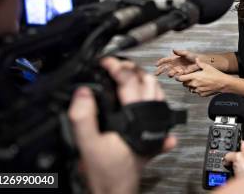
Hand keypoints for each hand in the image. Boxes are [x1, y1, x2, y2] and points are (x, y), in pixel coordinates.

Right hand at [69, 57, 176, 193]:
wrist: (116, 190)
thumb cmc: (105, 170)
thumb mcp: (86, 143)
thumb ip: (83, 117)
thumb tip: (83, 92)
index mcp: (135, 116)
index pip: (128, 81)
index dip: (116, 66)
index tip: (105, 62)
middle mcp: (150, 117)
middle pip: (147, 81)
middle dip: (131, 68)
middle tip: (114, 65)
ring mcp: (157, 124)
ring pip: (157, 91)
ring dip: (143, 79)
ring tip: (126, 74)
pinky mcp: (157, 131)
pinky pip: (160, 106)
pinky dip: (152, 95)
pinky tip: (144, 94)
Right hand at [155, 49, 200, 77]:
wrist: (200, 63)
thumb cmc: (193, 56)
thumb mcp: (186, 53)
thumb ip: (180, 52)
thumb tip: (173, 50)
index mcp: (174, 59)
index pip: (165, 61)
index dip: (160, 62)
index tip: (156, 65)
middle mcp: (174, 65)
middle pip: (165, 68)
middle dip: (160, 71)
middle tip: (156, 74)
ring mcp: (177, 70)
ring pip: (170, 73)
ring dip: (170, 73)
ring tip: (171, 73)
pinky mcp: (181, 74)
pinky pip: (177, 76)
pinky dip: (177, 75)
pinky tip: (180, 73)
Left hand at [176, 58, 228, 96]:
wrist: (223, 83)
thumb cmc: (216, 74)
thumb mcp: (207, 66)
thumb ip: (199, 63)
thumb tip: (196, 59)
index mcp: (194, 77)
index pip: (180, 79)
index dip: (179, 77)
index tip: (180, 76)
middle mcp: (194, 84)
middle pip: (184, 84)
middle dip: (186, 81)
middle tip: (191, 77)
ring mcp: (198, 90)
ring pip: (190, 89)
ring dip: (191, 85)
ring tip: (198, 81)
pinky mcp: (201, 94)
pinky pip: (196, 92)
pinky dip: (197, 89)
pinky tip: (202, 85)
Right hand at [223, 141, 243, 177]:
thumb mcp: (239, 156)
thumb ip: (232, 153)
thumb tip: (226, 156)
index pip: (241, 142)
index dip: (236, 139)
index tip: (231, 136)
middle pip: (233, 153)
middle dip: (227, 152)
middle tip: (223, 151)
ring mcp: (239, 168)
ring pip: (229, 162)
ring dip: (225, 162)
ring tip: (222, 162)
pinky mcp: (234, 175)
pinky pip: (226, 170)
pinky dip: (223, 170)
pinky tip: (222, 170)